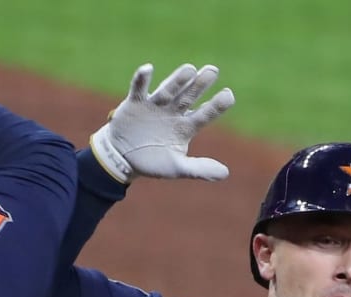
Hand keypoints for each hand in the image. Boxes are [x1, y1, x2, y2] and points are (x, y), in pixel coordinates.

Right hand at [90, 62, 234, 183]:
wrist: (122, 158)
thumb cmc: (152, 162)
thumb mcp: (176, 167)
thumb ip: (199, 169)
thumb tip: (225, 174)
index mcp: (186, 126)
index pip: (205, 114)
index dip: (216, 105)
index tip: (228, 96)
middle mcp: (174, 111)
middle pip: (189, 96)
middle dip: (200, 84)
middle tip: (212, 71)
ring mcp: (155, 105)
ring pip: (168, 89)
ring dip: (177, 80)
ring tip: (189, 70)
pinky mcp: (135, 102)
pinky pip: (139, 88)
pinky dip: (142, 79)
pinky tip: (148, 69)